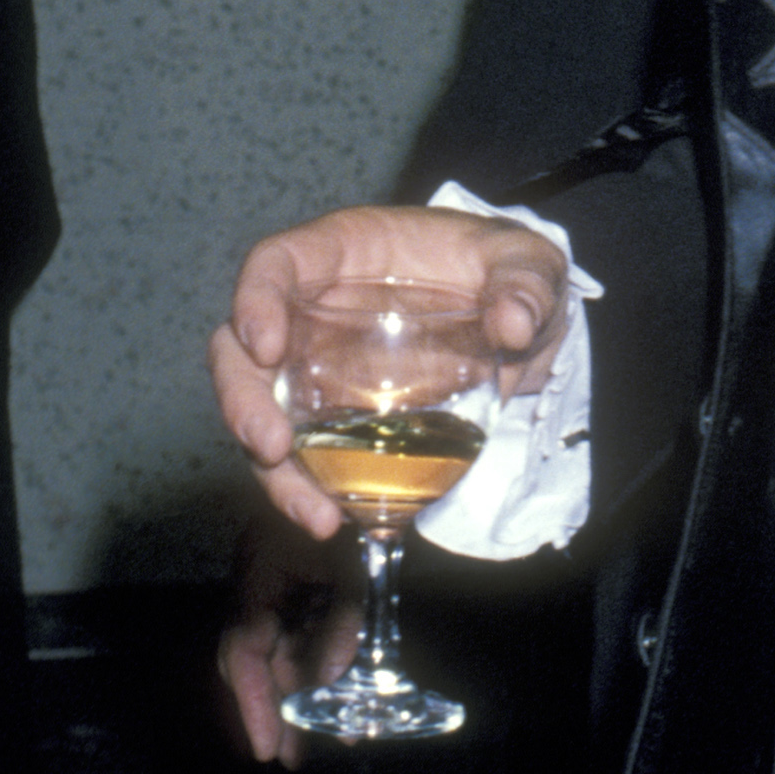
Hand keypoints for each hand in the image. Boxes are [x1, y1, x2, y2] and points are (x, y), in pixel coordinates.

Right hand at [209, 204, 568, 541]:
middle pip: (242, 350)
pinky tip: (338, 520)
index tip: (265, 346)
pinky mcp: (339, 420)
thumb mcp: (533, 262)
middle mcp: (315, 311)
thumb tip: (514, 323)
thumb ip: (527, 282)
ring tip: (316, 514)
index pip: (275, 262)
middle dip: (243, 401)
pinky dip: (311, 490)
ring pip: (265, 415)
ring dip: (274, 470)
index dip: (254, 299)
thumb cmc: (510, 273)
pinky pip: (305, 456)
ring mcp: (319, 369)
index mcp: (347, 252)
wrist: (529, 327)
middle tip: (271, 447)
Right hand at [217, 514, 360, 766]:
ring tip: (327, 733)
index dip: (254, 702)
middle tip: (290, 756)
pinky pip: (303, 626)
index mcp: (259, 571)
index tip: (266, 746)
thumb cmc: (357, 505)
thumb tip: (333, 677)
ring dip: (303, 689)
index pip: (244, 650)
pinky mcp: (303, 577)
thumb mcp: (352, 564)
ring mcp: (280, 579)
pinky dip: (319, 656)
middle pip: (260, 657)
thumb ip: (342, 619)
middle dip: (275, 708)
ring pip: (284, 646)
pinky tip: (338, 687)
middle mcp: (261, 579)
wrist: (369, 460)